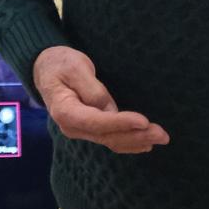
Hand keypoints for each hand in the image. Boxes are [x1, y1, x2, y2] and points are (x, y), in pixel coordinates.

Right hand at [32, 46, 168, 153]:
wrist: (47, 69)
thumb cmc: (60, 63)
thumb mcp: (75, 67)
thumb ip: (91, 88)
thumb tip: (108, 109)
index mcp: (66, 111)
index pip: (97, 122)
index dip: (121, 123)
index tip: (144, 121)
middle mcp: (73, 127)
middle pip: (107, 136)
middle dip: (136, 135)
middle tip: (162, 134)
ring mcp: (81, 130)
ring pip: (111, 140)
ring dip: (137, 140)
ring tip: (161, 137)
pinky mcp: (90, 128)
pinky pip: (110, 139)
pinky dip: (128, 143)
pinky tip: (145, 145)